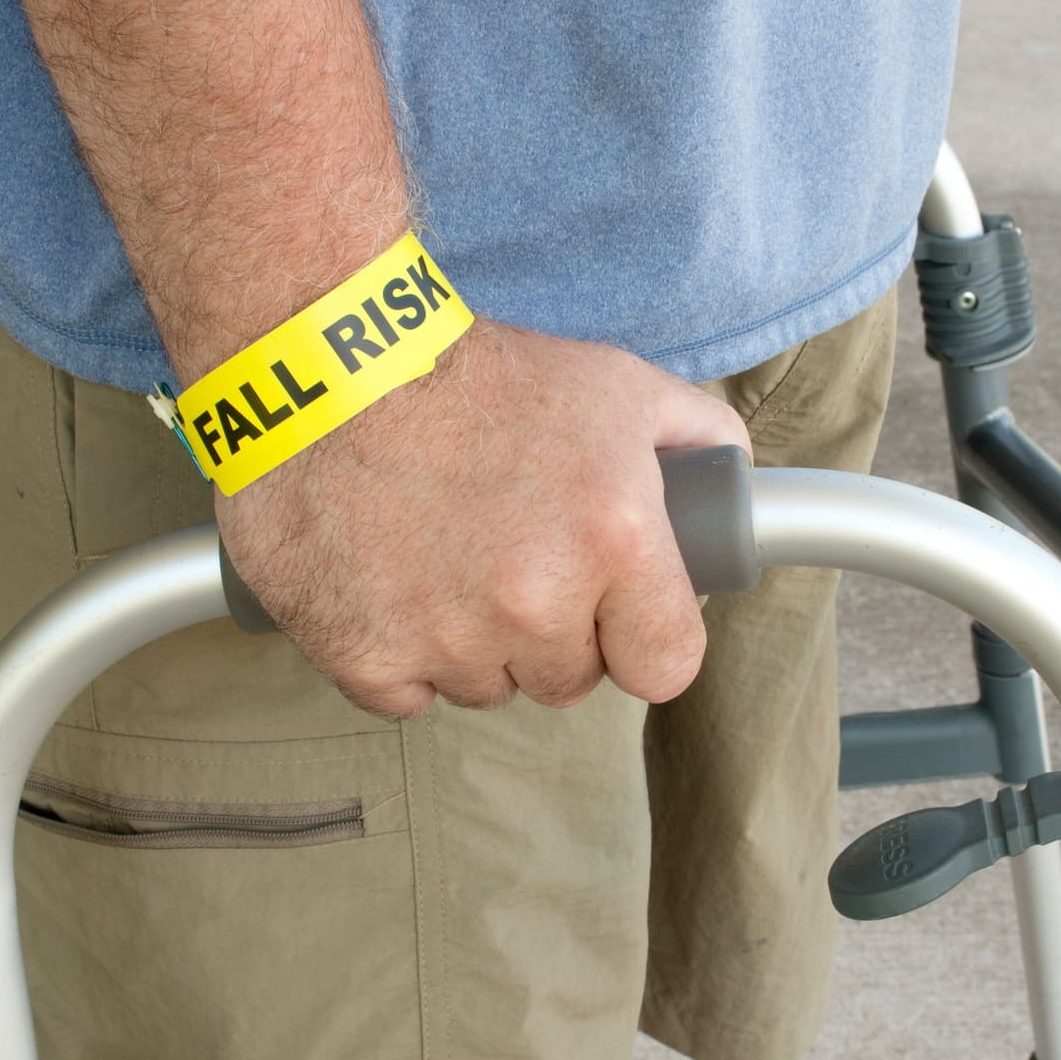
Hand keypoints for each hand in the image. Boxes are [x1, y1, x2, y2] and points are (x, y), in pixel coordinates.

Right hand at [214, 322, 751, 716]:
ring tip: (443, 554)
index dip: (642, 638)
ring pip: (487, 687)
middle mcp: (536, 603)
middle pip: (571, 679)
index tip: (617, 612)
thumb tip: (735, 482)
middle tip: (513, 553)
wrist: (324, 363)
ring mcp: (446, 638)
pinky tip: (390, 582)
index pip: (667, 667)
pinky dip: (398, 654)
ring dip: (474, 642)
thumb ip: (696, 436)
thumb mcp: (614, 383)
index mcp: (616, 541)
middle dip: (551, 629)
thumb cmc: (474, 370)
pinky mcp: (363, 656)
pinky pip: (406, 696)